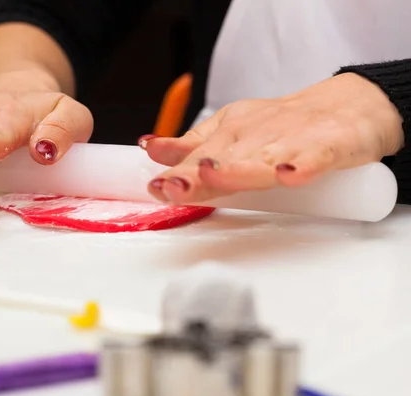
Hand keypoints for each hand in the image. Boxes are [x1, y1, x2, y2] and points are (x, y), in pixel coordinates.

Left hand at [139, 73, 404, 203]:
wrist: (345, 107)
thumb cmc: (281, 127)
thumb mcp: (231, 133)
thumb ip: (192, 147)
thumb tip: (151, 149)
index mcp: (230, 136)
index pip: (196, 158)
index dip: (175, 173)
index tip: (154, 186)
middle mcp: (254, 138)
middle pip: (222, 160)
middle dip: (194, 174)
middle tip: (170, 186)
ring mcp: (290, 143)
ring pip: (260, 160)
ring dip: (236, 169)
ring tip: (210, 174)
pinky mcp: (326, 147)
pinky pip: (314, 158)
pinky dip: (302, 166)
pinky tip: (289, 174)